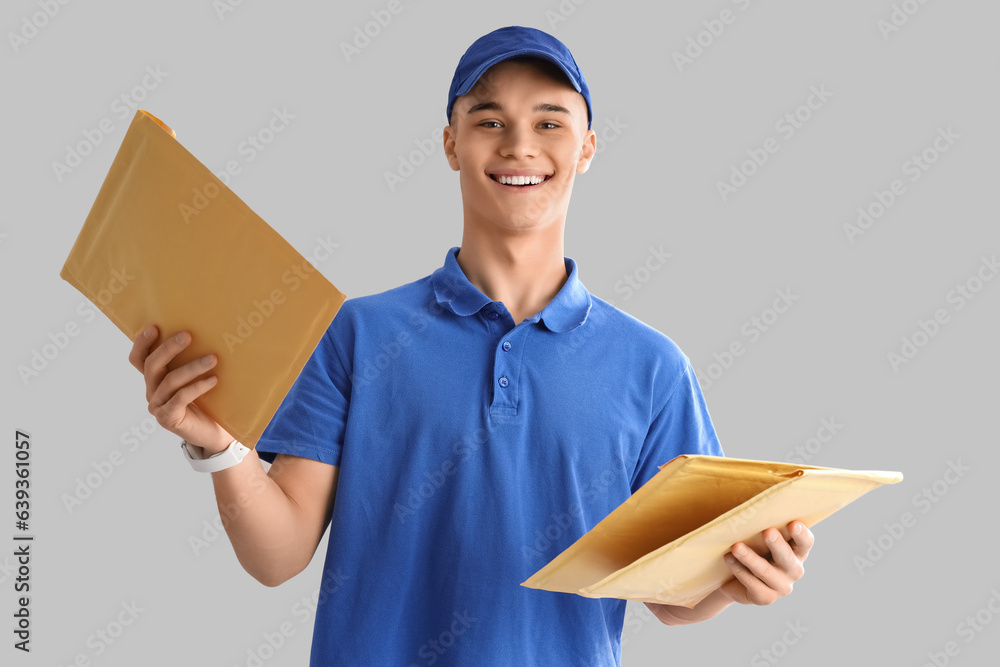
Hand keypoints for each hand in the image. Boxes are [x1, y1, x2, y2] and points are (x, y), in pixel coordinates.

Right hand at [128, 324, 233, 454]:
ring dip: (192, 367)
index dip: (142, 343)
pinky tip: (214, 380)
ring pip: (170, 381)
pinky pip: (181, 398)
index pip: (138, 359)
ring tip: (213, 359)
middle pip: (152, 366)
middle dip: (169, 348)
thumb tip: (207, 333)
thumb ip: (191, 361)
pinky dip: (197, 387)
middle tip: (188, 336)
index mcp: (154, 380)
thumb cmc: (208, 402)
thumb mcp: (196, 378)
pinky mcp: (168, 418)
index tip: (155, 327)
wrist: (215, 434)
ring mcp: (158, 406)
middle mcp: (152, 392)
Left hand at [720, 520, 813, 605]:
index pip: (805, 543)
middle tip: (767, 532)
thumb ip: (762, 525)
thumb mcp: (759, 537)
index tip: (793, 523)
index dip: (801, 534)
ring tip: (736, 546)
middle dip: (777, 544)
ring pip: (765, 571)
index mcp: (797, 551)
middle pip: (787, 557)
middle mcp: (794, 570)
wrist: (733, 579)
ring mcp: (781, 587)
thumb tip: (752, 508)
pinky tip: (728, 559)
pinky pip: (752, 583)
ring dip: (750, 558)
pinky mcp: (765, 598)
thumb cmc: (751, 549)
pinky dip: (738, 569)